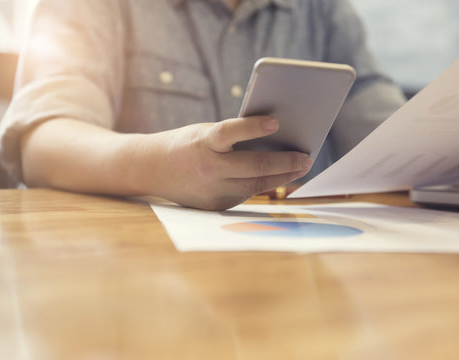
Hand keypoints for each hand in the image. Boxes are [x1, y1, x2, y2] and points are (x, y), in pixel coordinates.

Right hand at [145, 116, 311, 209]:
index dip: (252, 127)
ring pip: (255, 185)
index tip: (276, 122)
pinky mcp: (215, 205)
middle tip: (306, 157)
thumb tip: (273, 140)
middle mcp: (207, 168)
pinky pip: (245, 194)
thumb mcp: (204, 133)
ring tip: (301, 167)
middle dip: (285, 162)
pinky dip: (263, 185)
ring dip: (282, 177)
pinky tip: (280, 177)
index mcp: (202, 143)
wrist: (152, 169)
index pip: (229, 132)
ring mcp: (211, 191)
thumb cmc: (186, 144)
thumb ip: (233, 138)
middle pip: (253, 167)